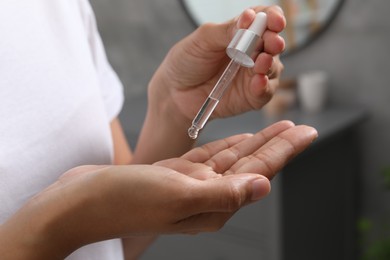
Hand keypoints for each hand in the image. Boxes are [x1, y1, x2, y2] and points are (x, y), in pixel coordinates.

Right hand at [0, 121, 315, 258]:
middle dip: (278, 143)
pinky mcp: (176, 174)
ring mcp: (192, 185)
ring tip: (277, 129)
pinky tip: (240, 139)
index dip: (285, 150)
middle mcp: (208, 197)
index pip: (260, 171)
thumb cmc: (126, 200)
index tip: (307, 133)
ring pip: (233, 158)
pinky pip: (210, 157)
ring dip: (256, 141)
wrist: (85, 201)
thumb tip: (263, 186)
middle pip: (252, 163)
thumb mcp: (178, 194)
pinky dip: (227, 146)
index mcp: (214, 205)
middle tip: (301, 126)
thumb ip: (223, 193)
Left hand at [148, 6, 285, 123]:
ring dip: (270, 64)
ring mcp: (253, 75)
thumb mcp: (203, 40)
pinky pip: (265, 92)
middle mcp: (252, 52)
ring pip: (274, 67)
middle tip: (272, 43)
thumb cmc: (187, 62)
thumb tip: (249, 18)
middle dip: (275, 41)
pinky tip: (258, 81)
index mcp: (241, 33)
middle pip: (273, 43)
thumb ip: (227, 31)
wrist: (174, 92)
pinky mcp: (252, 96)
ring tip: (261, 63)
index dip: (272, 18)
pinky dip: (264, 86)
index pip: (264, 20)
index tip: (274, 21)